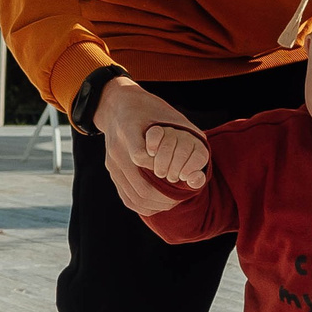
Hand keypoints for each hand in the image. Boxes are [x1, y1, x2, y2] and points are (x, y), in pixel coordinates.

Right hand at [93, 79, 208, 214]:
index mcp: (128, 128)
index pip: (141, 156)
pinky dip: (144, 205)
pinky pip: (127, 198)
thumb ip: (182, 131)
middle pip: (141, 184)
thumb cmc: (148, 109)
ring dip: (156, 203)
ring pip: (135, 195)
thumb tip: (200, 154)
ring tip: (172, 202)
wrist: (116, 106)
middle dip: (165, 195)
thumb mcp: (166, 112)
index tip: (180, 175)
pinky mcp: (112, 171)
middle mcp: (117, 148)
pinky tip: (158, 204)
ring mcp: (112, 162)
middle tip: (181, 197)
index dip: (162, 169)